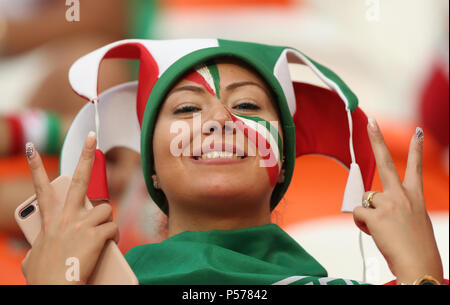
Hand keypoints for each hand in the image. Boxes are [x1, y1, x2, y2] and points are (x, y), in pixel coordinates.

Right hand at [21, 132, 118, 284]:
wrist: (54, 290)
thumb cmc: (44, 278)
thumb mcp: (33, 258)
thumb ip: (39, 247)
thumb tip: (38, 250)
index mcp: (49, 221)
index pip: (42, 188)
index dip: (36, 167)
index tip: (33, 149)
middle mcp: (65, 217)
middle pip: (80, 179)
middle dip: (86, 156)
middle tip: (92, 138)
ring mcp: (81, 224)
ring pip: (104, 209)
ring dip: (106, 221)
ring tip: (102, 234)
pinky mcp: (96, 235)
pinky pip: (113, 227)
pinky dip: (114, 236)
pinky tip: (109, 245)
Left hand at [353, 119, 442, 284]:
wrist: (419, 265)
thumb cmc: (416, 247)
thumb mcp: (412, 221)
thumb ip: (394, 209)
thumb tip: (370, 207)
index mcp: (416, 197)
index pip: (415, 167)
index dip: (417, 148)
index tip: (418, 131)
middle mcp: (402, 195)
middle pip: (386, 162)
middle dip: (377, 139)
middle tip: (371, 121)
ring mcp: (389, 203)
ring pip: (366, 200)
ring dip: (369, 215)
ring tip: (384, 230)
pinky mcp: (375, 214)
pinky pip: (357, 214)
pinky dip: (362, 224)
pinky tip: (375, 233)